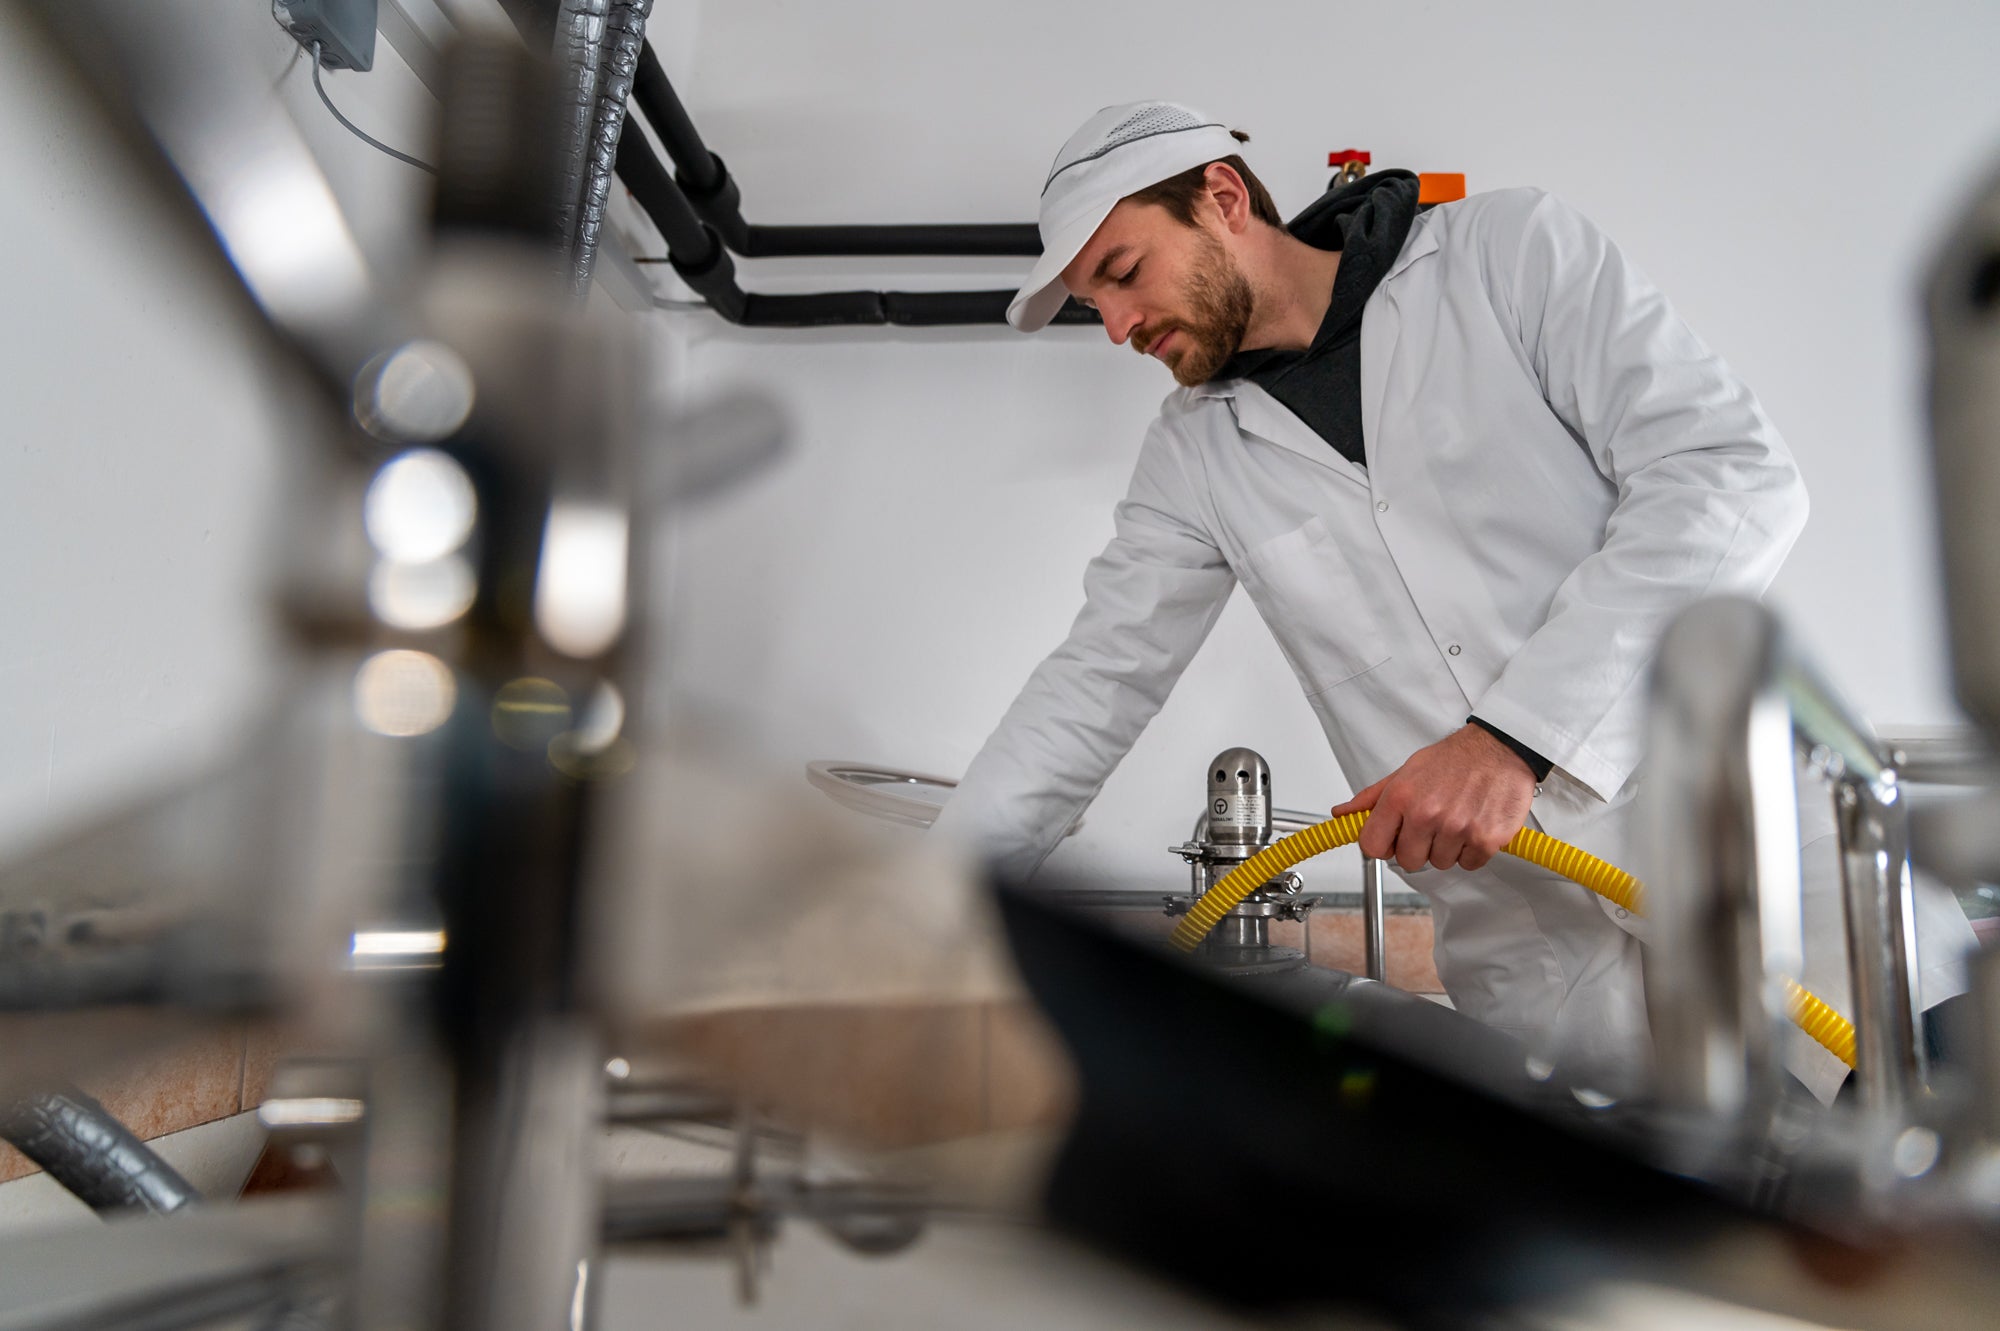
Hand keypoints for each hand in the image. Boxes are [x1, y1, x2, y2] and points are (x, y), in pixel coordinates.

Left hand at [1330, 725, 1535, 873]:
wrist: (1499, 748)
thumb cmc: (1454, 759)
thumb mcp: (1406, 771)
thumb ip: (1373, 798)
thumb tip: (1343, 814)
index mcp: (1401, 797)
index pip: (1372, 846)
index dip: (1382, 846)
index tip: (1392, 840)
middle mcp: (1427, 814)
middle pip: (1408, 861)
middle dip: (1418, 848)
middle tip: (1432, 826)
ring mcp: (1457, 828)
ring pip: (1440, 863)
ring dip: (1448, 848)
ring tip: (1457, 820)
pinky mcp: (1486, 839)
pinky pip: (1469, 863)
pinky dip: (1472, 851)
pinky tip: (1474, 826)